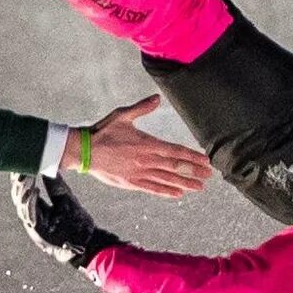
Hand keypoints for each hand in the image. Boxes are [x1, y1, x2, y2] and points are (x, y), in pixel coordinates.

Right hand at [10, 174, 118, 268]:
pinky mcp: (39, 234)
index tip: (19, 166)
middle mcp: (33, 217)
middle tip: (18, 169)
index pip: (25, 192)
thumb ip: (55, 185)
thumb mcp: (65, 198)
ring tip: (25, 178)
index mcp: (39, 209)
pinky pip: (30, 217)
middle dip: (18, 185)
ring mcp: (35, 227)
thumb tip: (49, 165)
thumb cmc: (77, 222)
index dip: (21, 180)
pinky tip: (33, 191)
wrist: (88, 242)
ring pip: (21, 207)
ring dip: (23, 192)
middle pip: (19, 199)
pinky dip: (31, 203)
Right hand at [64, 95, 213, 198]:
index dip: (192, 156)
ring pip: (167, 179)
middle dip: (193, 171)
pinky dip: (165, 191)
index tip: (205, 161)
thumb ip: (142, 108)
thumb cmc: (103, 132)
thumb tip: (156, 98)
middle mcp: (146, 159)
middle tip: (208, 176)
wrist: (84, 150)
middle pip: (175, 167)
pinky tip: (177, 194)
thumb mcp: (122, 115)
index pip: (175, 151)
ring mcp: (139, 172)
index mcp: (147, 143)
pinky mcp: (131, 182)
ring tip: (199, 187)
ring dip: (184, 183)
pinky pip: (152, 188)